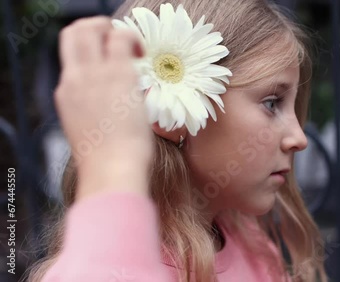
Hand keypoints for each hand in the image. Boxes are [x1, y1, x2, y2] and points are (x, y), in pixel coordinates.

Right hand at [55, 16, 152, 198]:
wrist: (112, 170)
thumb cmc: (107, 161)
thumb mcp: (91, 133)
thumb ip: (96, 113)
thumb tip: (113, 109)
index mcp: (68, 94)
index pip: (71, 59)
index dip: (90, 51)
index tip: (108, 60)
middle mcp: (75, 79)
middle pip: (73, 33)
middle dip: (94, 28)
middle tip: (117, 42)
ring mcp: (93, 74)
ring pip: (90, 28)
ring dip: (111, 28)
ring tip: (132, 47)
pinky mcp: (117, 74)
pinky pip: (121, 37)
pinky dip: (132, 38)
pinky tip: (142, 54)